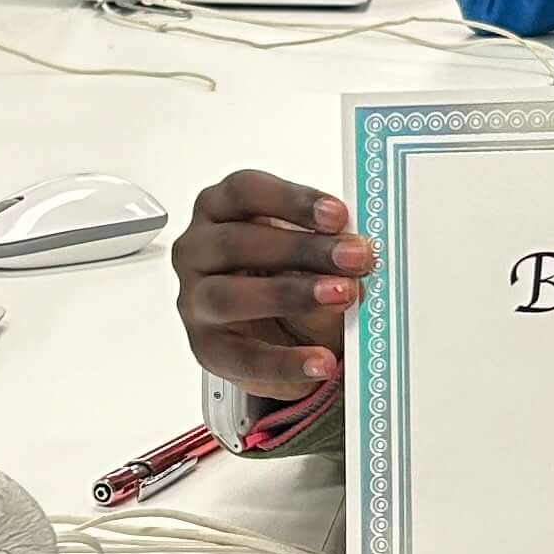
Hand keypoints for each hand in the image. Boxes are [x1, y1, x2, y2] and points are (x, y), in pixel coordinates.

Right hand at [175, 169, 374, 398]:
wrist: (280, 337)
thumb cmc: (287, 277)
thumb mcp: (310, 254)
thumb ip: (327, 251)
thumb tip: (357, 252)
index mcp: (220, 210)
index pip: (245, 192)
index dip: (291, 200)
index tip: (337, 215)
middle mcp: (199, 250)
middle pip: (238, 242)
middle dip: (302, 248)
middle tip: (353, 257)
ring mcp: (196, 299)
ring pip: (229, 295)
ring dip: (289, 295)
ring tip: (338, 298)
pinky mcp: (206, 347)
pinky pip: (243, 357)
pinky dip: (287, 361)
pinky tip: (320, 360)